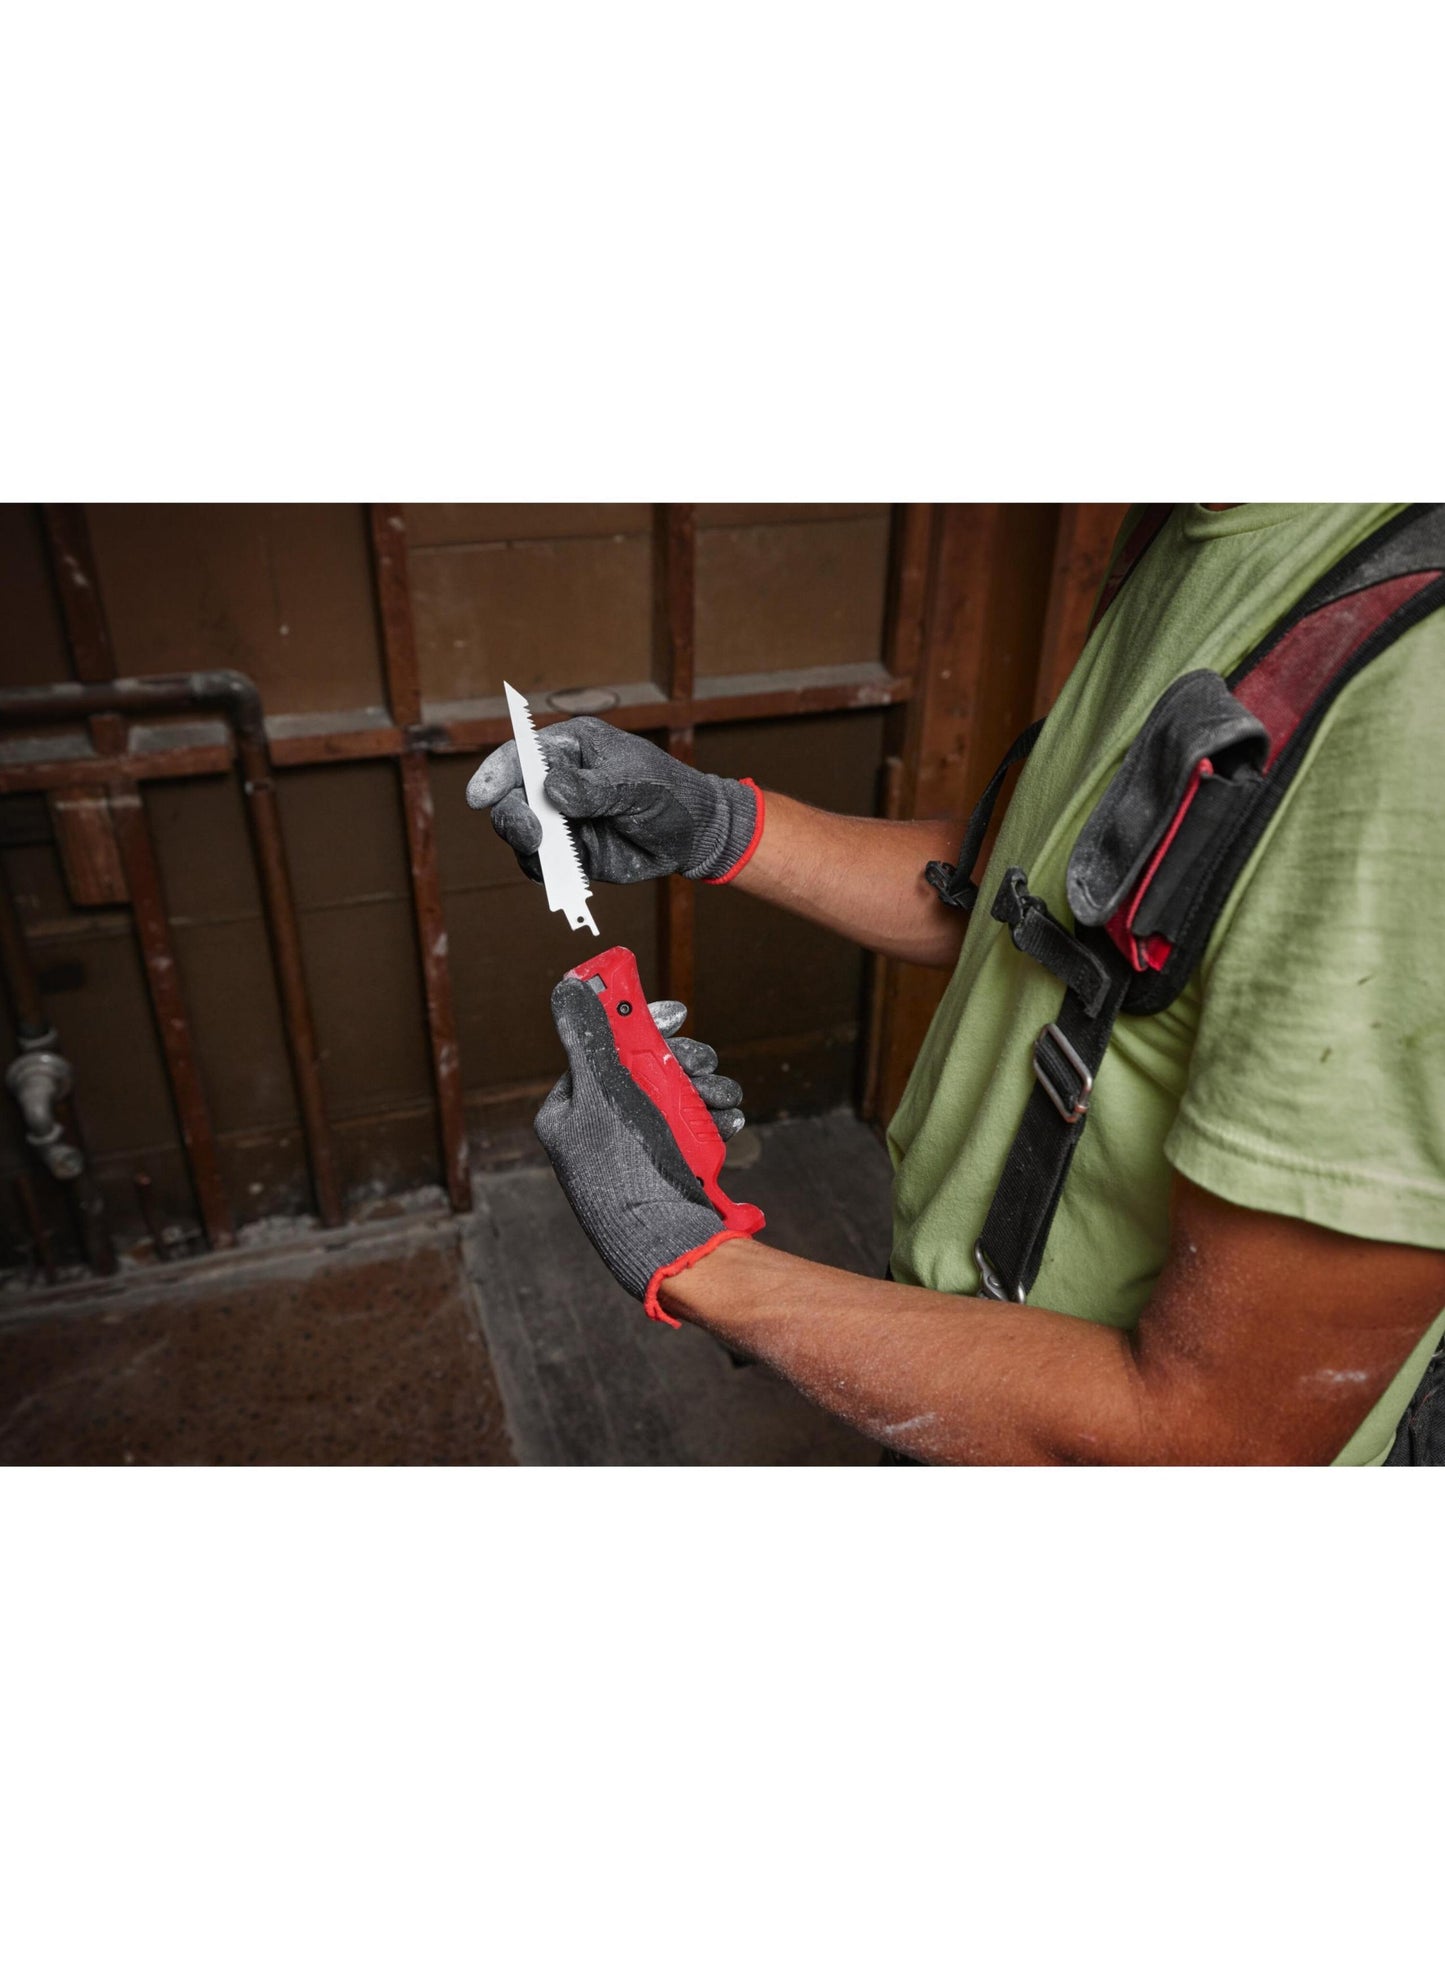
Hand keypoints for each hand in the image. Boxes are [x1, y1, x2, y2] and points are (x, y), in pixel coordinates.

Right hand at [466, 716, 760, 885]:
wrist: (693, 835)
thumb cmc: (669, 793)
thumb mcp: (636, 783)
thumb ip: (595, 788)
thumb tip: (552, 790)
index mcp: (570, 749)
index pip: (522, 755)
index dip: (497, 772)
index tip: (480, 795)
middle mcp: (557, 782)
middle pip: (511, 797)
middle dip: (512, 814)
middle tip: (530, 832)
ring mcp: (560, 819)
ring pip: (520, 832)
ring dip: (526, 843)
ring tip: (546, 849)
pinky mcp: (569, 853)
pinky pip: (540, 864)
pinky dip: (543, 869)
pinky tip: (562, 870)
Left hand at [535, 979, 757, 1322]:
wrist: (664, 1244)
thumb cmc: (626, 1168)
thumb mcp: (603, 1093)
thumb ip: (588, 1038)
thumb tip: (567, 987)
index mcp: (569, 1110)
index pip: (601, 1049)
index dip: (639, 1027)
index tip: (677, 1016)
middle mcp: (598, 1129)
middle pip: (642, 1070)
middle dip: (681, 1062)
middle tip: (704, 1062)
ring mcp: (632, 1151)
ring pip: (673, 1097)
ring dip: (704, 1089)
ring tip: (721, 1097)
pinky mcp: (664, 1169)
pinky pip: (690, 1130)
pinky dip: (712, 1120)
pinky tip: (727, 1121)